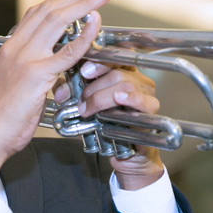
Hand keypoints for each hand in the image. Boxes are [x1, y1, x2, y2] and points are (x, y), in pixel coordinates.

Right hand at [0, 0, 110, 183]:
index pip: (36, 13)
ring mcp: (26, 59)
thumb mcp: (17, 85)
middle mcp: (16, 48)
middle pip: (49, 10)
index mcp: (10, 48)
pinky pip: (65, 52)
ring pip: (57, 21)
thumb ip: (34, 71)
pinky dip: (83, 36)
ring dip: (83, 5)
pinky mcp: (37, 76)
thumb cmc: (3, 117)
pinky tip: (95, 24)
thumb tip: (53, 69)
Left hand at [55, 62, 164, 189]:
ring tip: (90, 109)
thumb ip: (76, 95)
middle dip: (94, 86)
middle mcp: (137, 80)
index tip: (83, 72)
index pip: (113, 57)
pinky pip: (141, 99)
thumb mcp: (89, 107)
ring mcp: (146, 93)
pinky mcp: (151, 110)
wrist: (127, 155)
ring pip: (124, 84)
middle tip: (82, 101)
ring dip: (102, 96)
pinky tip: (119, 99)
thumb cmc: (110, 128)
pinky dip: (129, 98)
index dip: (98, 61)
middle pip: (116, 70)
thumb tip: (60, 92)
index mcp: (123, 73)